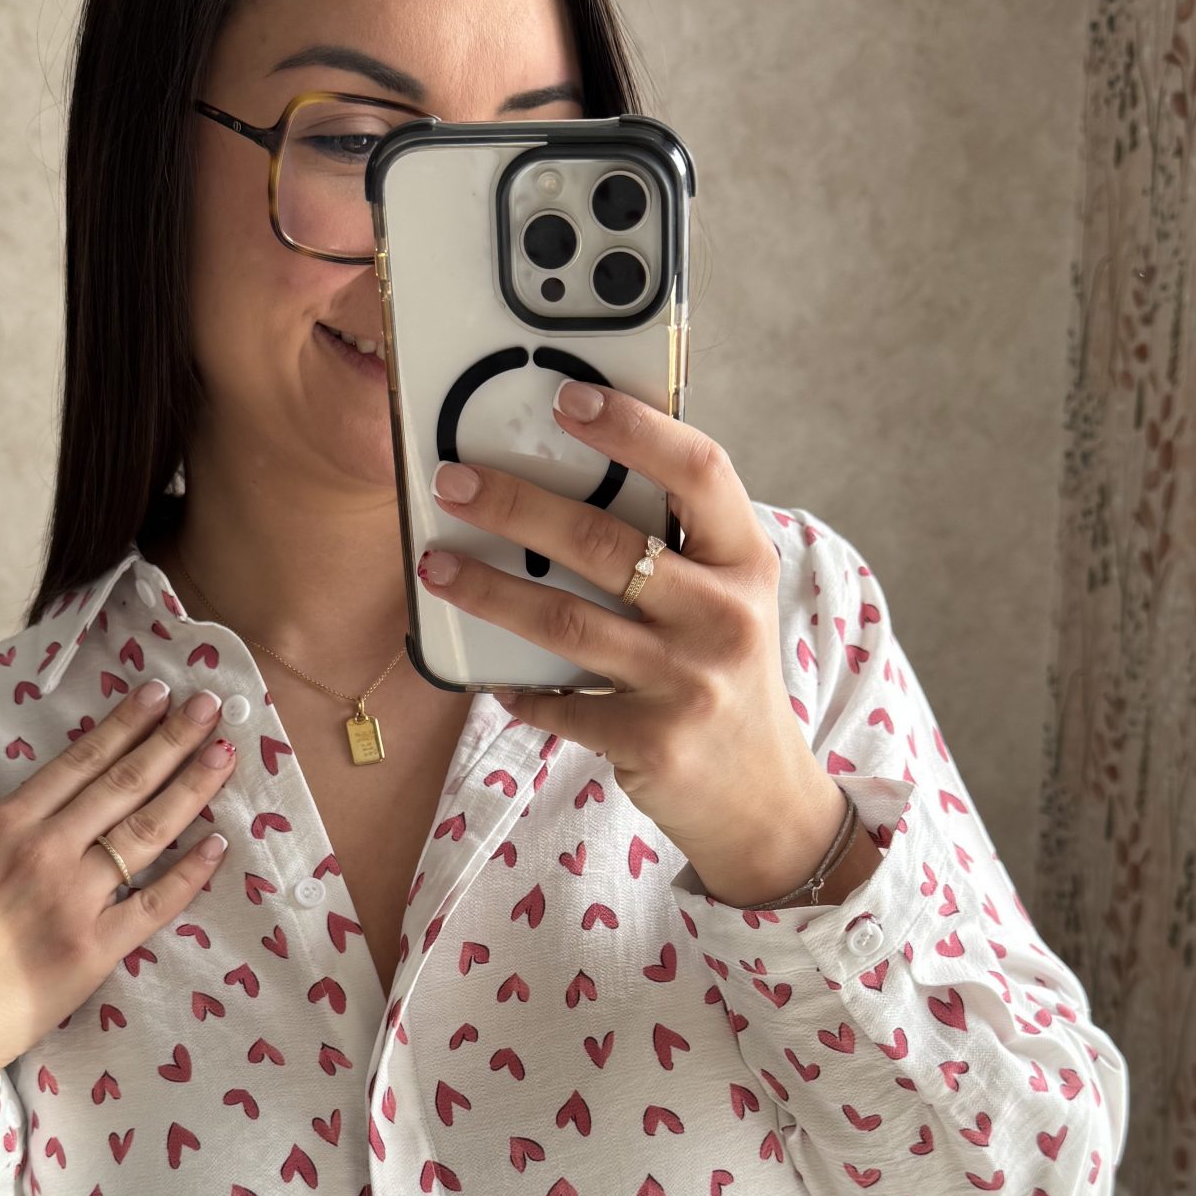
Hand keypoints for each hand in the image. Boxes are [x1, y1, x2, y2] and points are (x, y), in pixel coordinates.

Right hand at [0, 682, 239, 1140]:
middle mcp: (44, 851)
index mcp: (4, 825)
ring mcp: (73, 900)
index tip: (157, 693)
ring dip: (191, 789)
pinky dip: (190, 874)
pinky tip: (218, 845)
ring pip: (147, 832)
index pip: (78, 762)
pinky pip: (154, 903)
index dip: (123, 724)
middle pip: (123, 784)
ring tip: (224, 755)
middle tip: (210, 706)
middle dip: (172, 740)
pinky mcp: (94, 950)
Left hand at [414, 377, 851, 905]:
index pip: (700, 472)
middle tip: (454, 482)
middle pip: (604, 544)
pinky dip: (518, 689)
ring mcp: (689, 682)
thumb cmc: (724, 676)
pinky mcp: (650, 740)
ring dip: (487, 592)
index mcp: (747, 562)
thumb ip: (674, 546)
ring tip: (435, 566)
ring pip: (565, 622)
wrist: (760, 796)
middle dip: (516, 506)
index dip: (635, 429)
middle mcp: (725, 617)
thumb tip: (567, 476)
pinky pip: (559, 702)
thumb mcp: (726, 601)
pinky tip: (491, 678)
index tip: (568, 399)